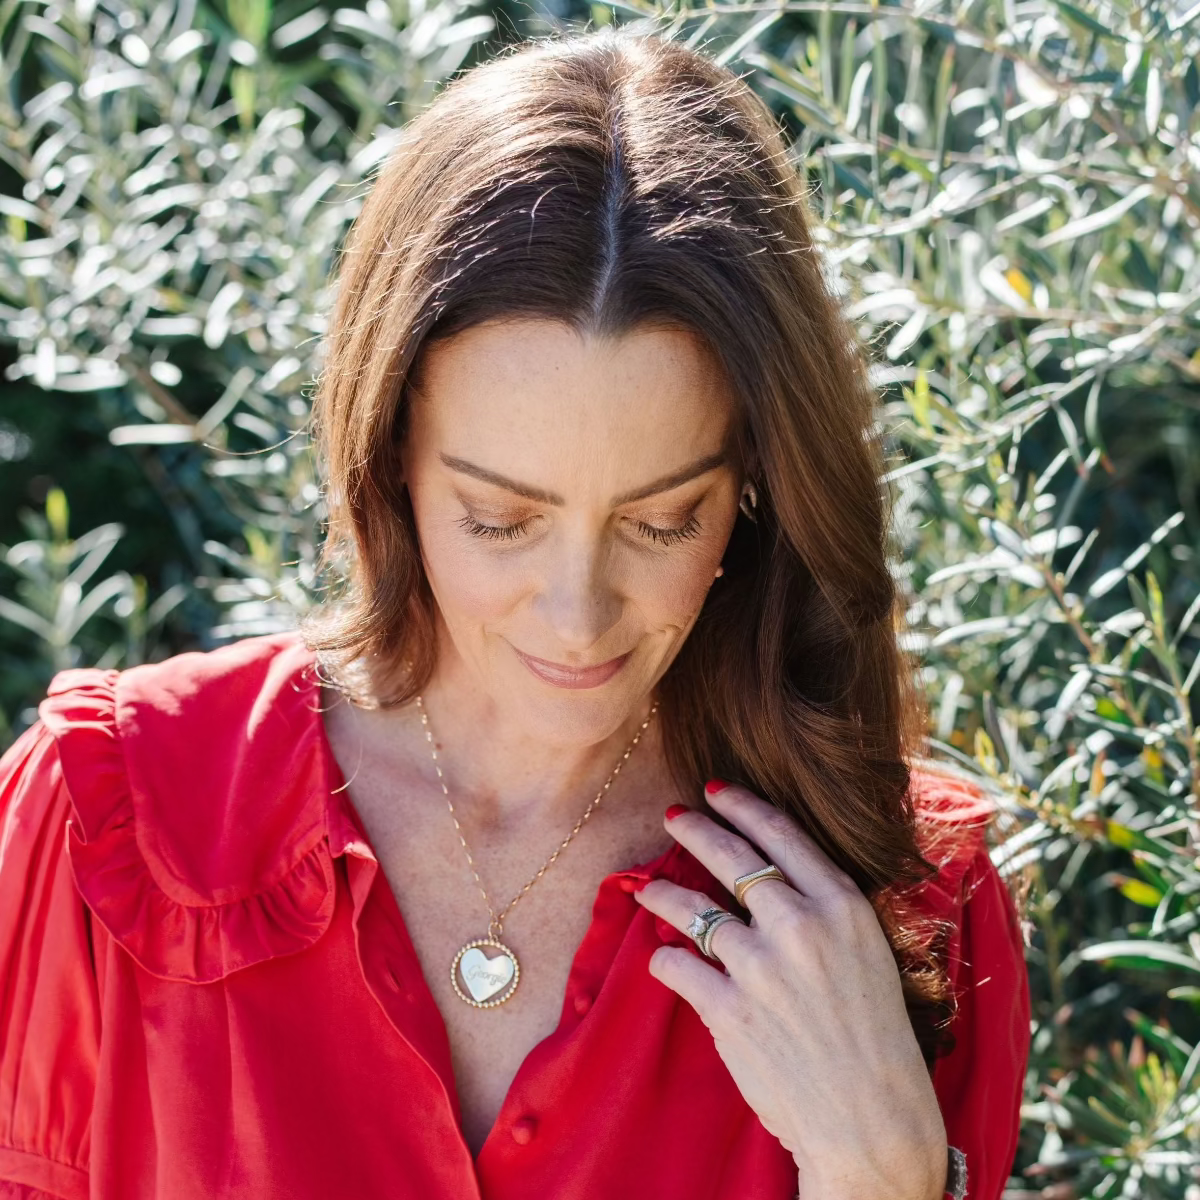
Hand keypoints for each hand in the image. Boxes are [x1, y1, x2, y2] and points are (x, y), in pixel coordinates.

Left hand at [634, 782, 948, 1199]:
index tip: (716, 790)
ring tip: (647, 887)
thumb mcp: (868, 953)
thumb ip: (824, 911)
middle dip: (695, 829)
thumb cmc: (875, 1036)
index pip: (781, 834)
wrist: (871, 1117)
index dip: (743, 806)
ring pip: (693, 909)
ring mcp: (761, 966)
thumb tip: (772, 881)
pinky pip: (678, 965)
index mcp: (841, 905)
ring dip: (663, 894)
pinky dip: (665, 959)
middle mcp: (799, 925)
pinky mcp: (729, 1009)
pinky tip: (664, 958)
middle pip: (731, 858)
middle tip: (671, 815)